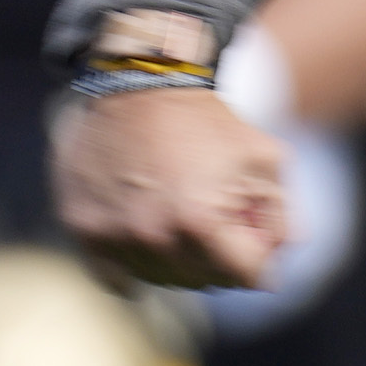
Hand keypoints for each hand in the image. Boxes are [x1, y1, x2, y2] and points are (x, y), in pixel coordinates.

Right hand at [50, 86, 285, 288]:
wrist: (137, 83)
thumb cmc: (207, 122)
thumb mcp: (264, 158)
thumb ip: (282, 217)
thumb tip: (277, 266)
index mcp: (200, 223)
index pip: (249, 277)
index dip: (258, 251)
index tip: (247, 224)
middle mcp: (152, 238)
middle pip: (207, 282)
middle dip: (219, 254)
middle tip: (212, 209)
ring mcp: (113, 238)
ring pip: (163, 282)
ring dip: (177, 258)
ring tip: (176, 211)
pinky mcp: (83, 231)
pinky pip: (119, 279)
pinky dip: (136, 264)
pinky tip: (146, 232)